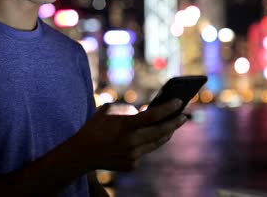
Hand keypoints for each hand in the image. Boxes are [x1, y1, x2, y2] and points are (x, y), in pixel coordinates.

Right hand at [72, 99, 186, 171]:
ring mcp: (132, 156)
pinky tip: (150, 137)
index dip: (168, 108)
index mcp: (125, 125)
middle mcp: (131, 142)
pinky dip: (147, 143)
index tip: (180, 101)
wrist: (82, 153)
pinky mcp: (132, 165)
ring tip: (173, 125)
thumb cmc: (96, 126)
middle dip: (175, 123)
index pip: (153, 116)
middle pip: (161, 132)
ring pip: (156, 143)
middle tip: (184, 116)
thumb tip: (148, 112)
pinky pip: (145, 151)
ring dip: (166, 133)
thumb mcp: (109, 110)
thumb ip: (129, 109)